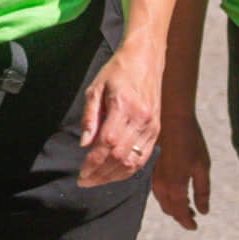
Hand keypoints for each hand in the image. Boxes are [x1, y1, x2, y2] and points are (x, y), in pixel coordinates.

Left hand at [77, 39, 161, 187]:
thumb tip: (84, 144)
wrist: (145, 59)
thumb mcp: (95, 88)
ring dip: (114, 176)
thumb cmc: (117, 71)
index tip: (81, 172)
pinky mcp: (156, 130)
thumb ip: (89, 116)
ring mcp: (151, 126)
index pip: (108, 143)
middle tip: (85, 180)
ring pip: (133, 161)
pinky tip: (115, 174)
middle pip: (120, 156)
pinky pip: (144, 158)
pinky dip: (128, 170)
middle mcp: (141, 119)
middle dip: (100, 174)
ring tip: (97, 180)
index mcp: (124, 106)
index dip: (94, 162)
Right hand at [149, 111, 210, 230]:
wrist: (171, 117)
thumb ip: (202, 191)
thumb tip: (203, 211)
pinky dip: (165, 196)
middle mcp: (161, 185)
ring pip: (162, 201)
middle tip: (192, 216)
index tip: (195, 226)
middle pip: (170, 210)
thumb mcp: (202, 165)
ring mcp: (153, 177)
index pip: (180, 213)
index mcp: (176, 185)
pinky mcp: (149, 170)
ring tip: (186, 206)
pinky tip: (174, 190)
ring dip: (173, 206)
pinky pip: (156, 191)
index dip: (188, 222)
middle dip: (181, 216)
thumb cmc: (190, 139)